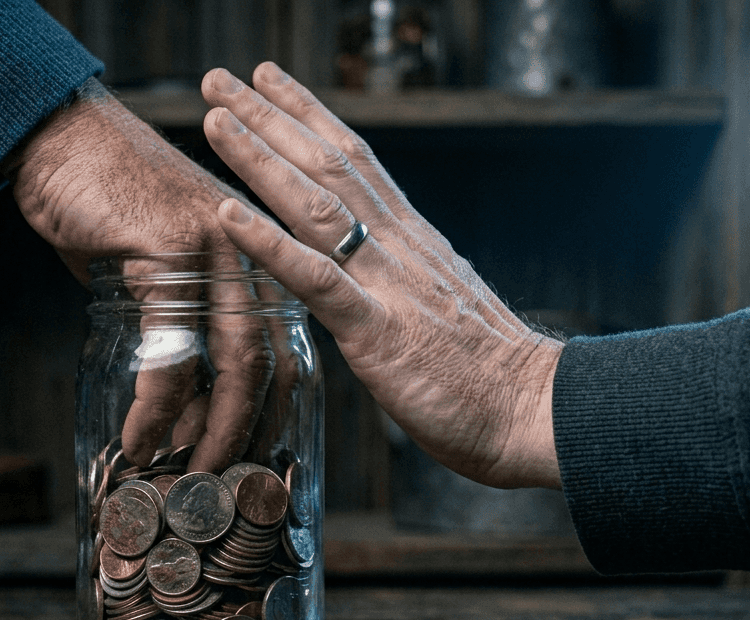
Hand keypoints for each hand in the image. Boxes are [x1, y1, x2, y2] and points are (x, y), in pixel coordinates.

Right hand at [2, 78, 273, 472]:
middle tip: (227, 488)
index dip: (272, 412)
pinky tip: (138, 437)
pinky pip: (172, 351)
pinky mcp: (173, 254)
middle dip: (250, 435)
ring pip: (234, 363)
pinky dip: (156, 406)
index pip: (286, 347)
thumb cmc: (105, 205)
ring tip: (187, 477)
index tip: (256, 461)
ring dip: (212, 432)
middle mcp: (253, 253)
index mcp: (257, 257)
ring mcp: (220, 250)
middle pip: (272, 363)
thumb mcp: (154, 270)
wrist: (60, 139)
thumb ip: (178, 326)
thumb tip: (184, 399)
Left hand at [201, 63, 562, 488]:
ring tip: (214, 120)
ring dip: (260, 159)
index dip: (308, 114)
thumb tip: (375, 265)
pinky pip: (316, 278)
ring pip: (314, 205)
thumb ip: (404, 276)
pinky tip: (229, 216)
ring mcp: (387, 283)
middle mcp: (397, 246)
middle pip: (327, 163)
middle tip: (218, 79)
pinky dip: (269, 243)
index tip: (267, 80)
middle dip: (269, 117)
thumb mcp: (440, 304)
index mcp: (411, 238)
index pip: (355, 157)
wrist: (535, 409)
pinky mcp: (377, 330)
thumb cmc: (489, 372)